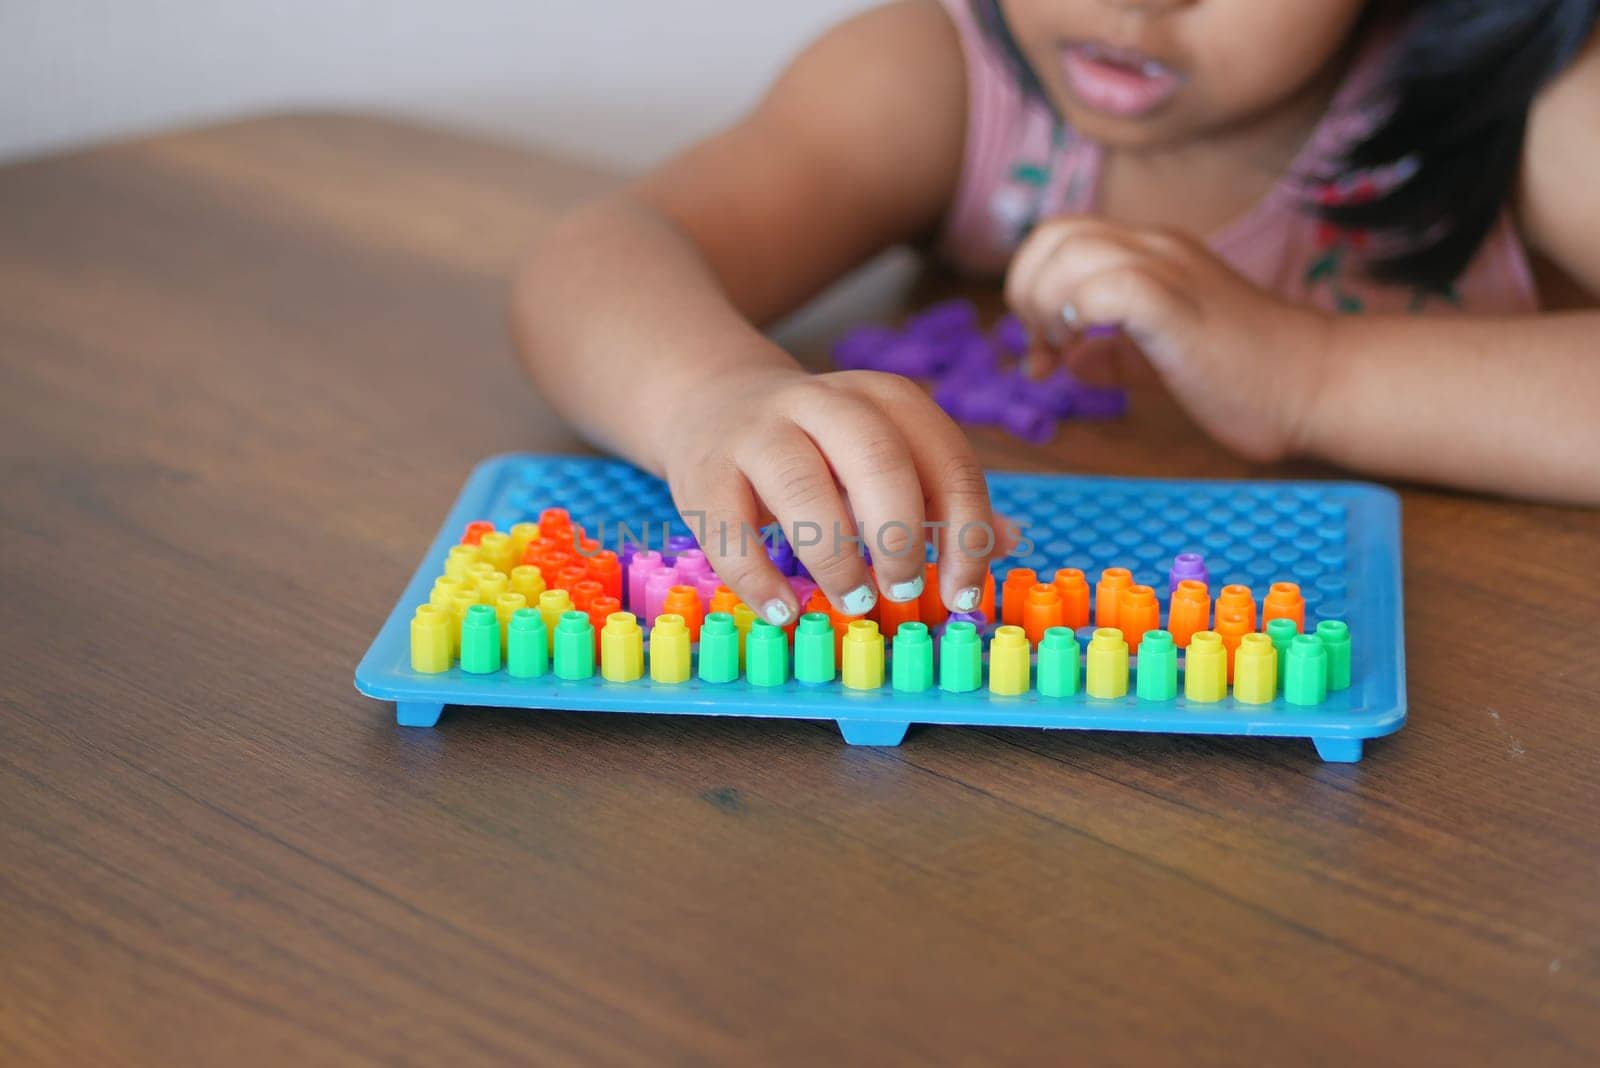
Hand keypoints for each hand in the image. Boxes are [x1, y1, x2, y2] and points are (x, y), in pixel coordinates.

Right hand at [663, 365, 997, 625]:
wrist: (712, 402)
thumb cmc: (818, 447)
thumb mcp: (886, 454)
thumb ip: (943, 495)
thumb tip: (1010, 541)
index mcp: (885, 399)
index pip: (945, 461)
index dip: (965, 533)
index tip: (964, 593)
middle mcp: (823, 403)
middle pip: (877, 458)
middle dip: (900, 535)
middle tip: (904, 591)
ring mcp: (759, 432)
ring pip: (801, 487)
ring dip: (835, 558)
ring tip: (852, 604)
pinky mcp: (705, 470)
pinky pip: (730, 529)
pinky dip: (758, 579)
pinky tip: (784, 611)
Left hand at [1005, 217, 1332, 461]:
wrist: (1317, 384)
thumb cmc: (1245, 377)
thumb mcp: (1160, 358)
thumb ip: (1113, 353)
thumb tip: (1066, 358)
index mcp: (1149, 253)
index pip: (1060, 236)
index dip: (1031, 286)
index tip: (1041, 350)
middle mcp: (1156, 247)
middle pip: (1053, 234)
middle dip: (1025, 292)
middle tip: (1043, 347)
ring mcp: (1171, 269)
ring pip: (1071, 252)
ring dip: (1046, 305)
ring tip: (1062, 351)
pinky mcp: (1181, 305)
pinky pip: (1111, 287)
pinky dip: (1082, 313)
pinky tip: (1088, 348)